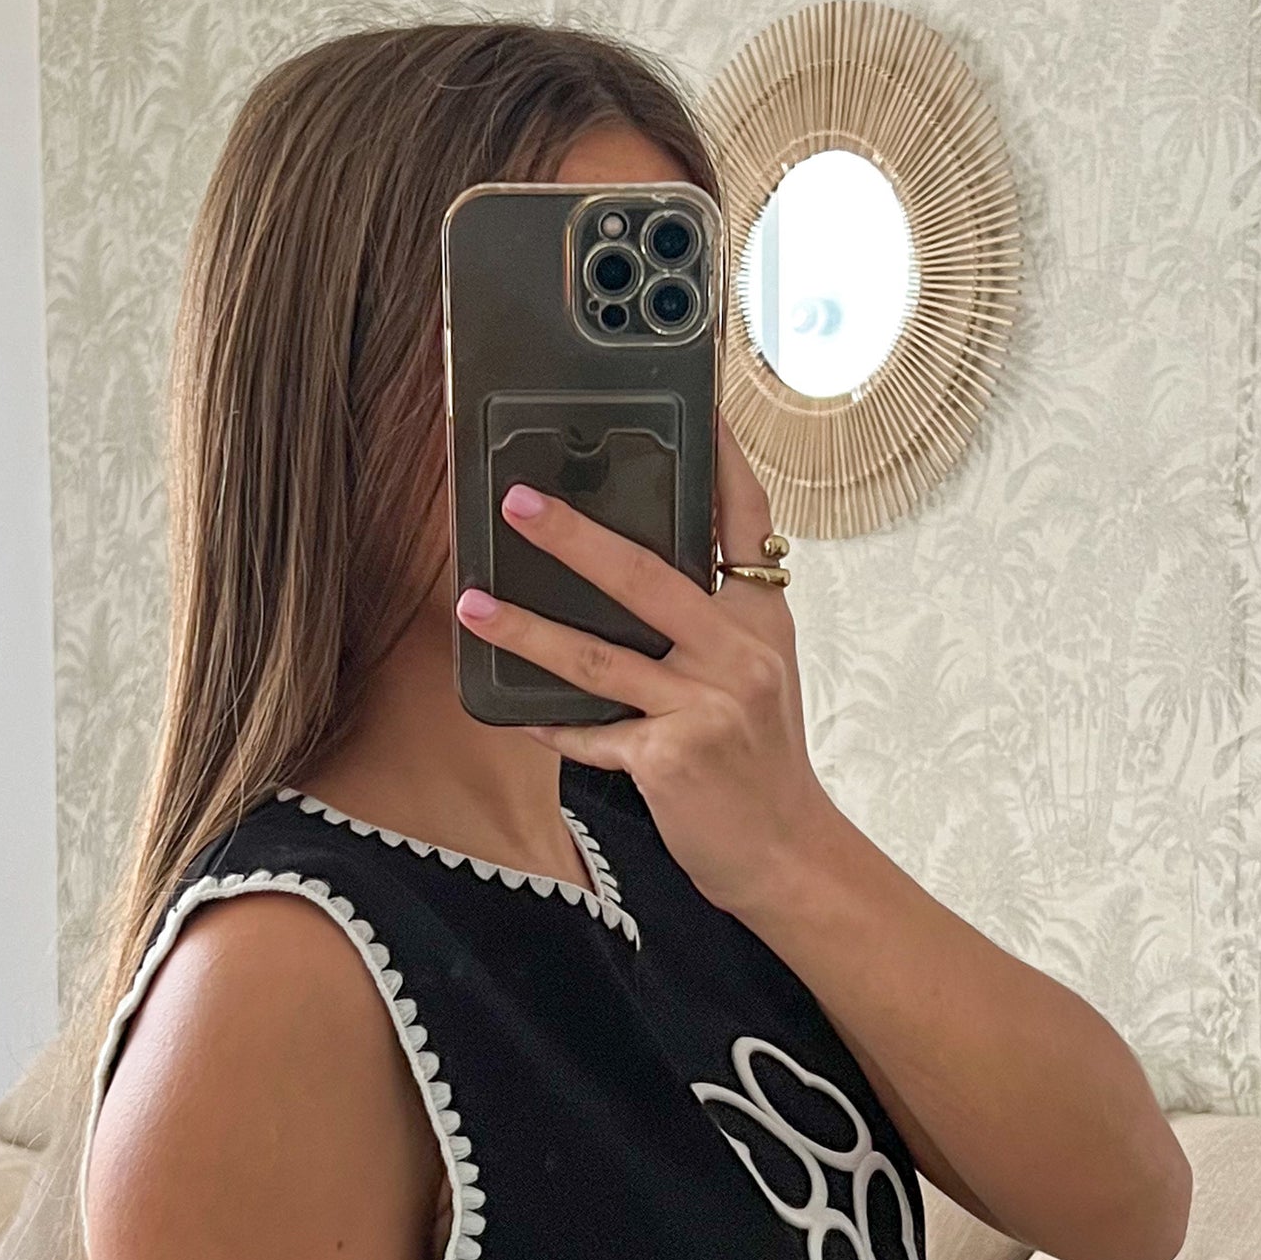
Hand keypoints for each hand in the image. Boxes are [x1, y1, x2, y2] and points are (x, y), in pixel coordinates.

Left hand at [453, 416, 833, 920]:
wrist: (788, 854)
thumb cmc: (760, 765)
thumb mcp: (755, 677)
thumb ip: (708, 625)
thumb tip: (629, 579)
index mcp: (760, 618)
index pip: (742, 518)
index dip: (718, 457)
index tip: (689, 404)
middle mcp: (739, 651)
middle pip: (646, 576)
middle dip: (575, 535)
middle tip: (517, 501)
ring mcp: (706, 705)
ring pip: (599, 656)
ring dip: (526, 628)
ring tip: (472, 603)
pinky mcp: (673, 758)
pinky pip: (592, 734)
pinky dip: (549, 724)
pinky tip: (509, 711)